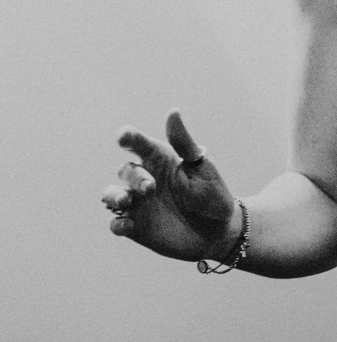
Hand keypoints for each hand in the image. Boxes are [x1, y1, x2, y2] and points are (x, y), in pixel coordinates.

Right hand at [104, 110, 239, 261]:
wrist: (219, 230)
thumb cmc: (211, 193)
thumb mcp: (200, 167)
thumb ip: (183, 143)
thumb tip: (173, 112)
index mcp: (160, 160)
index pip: (138, 144)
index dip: (129, 137)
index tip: (124, 136)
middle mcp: (144, 179)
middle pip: (126, 170)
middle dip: (134, 177)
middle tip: (151, 187)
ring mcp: (137, 203)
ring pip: (111, 194)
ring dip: (112, 196)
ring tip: (125, 200)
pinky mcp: (135, 226)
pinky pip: (116, 223)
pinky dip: (117, 223)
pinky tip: (127, 224)